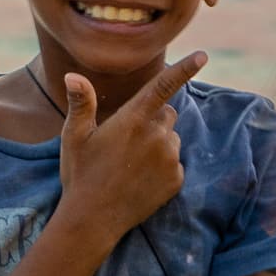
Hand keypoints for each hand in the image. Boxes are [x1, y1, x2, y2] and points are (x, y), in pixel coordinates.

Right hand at [58, 50, 206, 239]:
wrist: (92, 220)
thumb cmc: (80, 173)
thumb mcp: (75, 136)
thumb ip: (81, 103)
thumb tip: (73, 75)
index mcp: (133, 119)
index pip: (163, 86)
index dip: (184, 69)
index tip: (202, 55)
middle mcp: (157, 135)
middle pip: (167, 113)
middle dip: (153, 120)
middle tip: (127, 141)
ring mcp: (169, 159)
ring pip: (171, 139)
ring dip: (158, 145)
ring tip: (131, 164)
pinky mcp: (176, 180)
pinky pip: (175, 164)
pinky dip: (163, 168)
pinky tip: (140, 180)